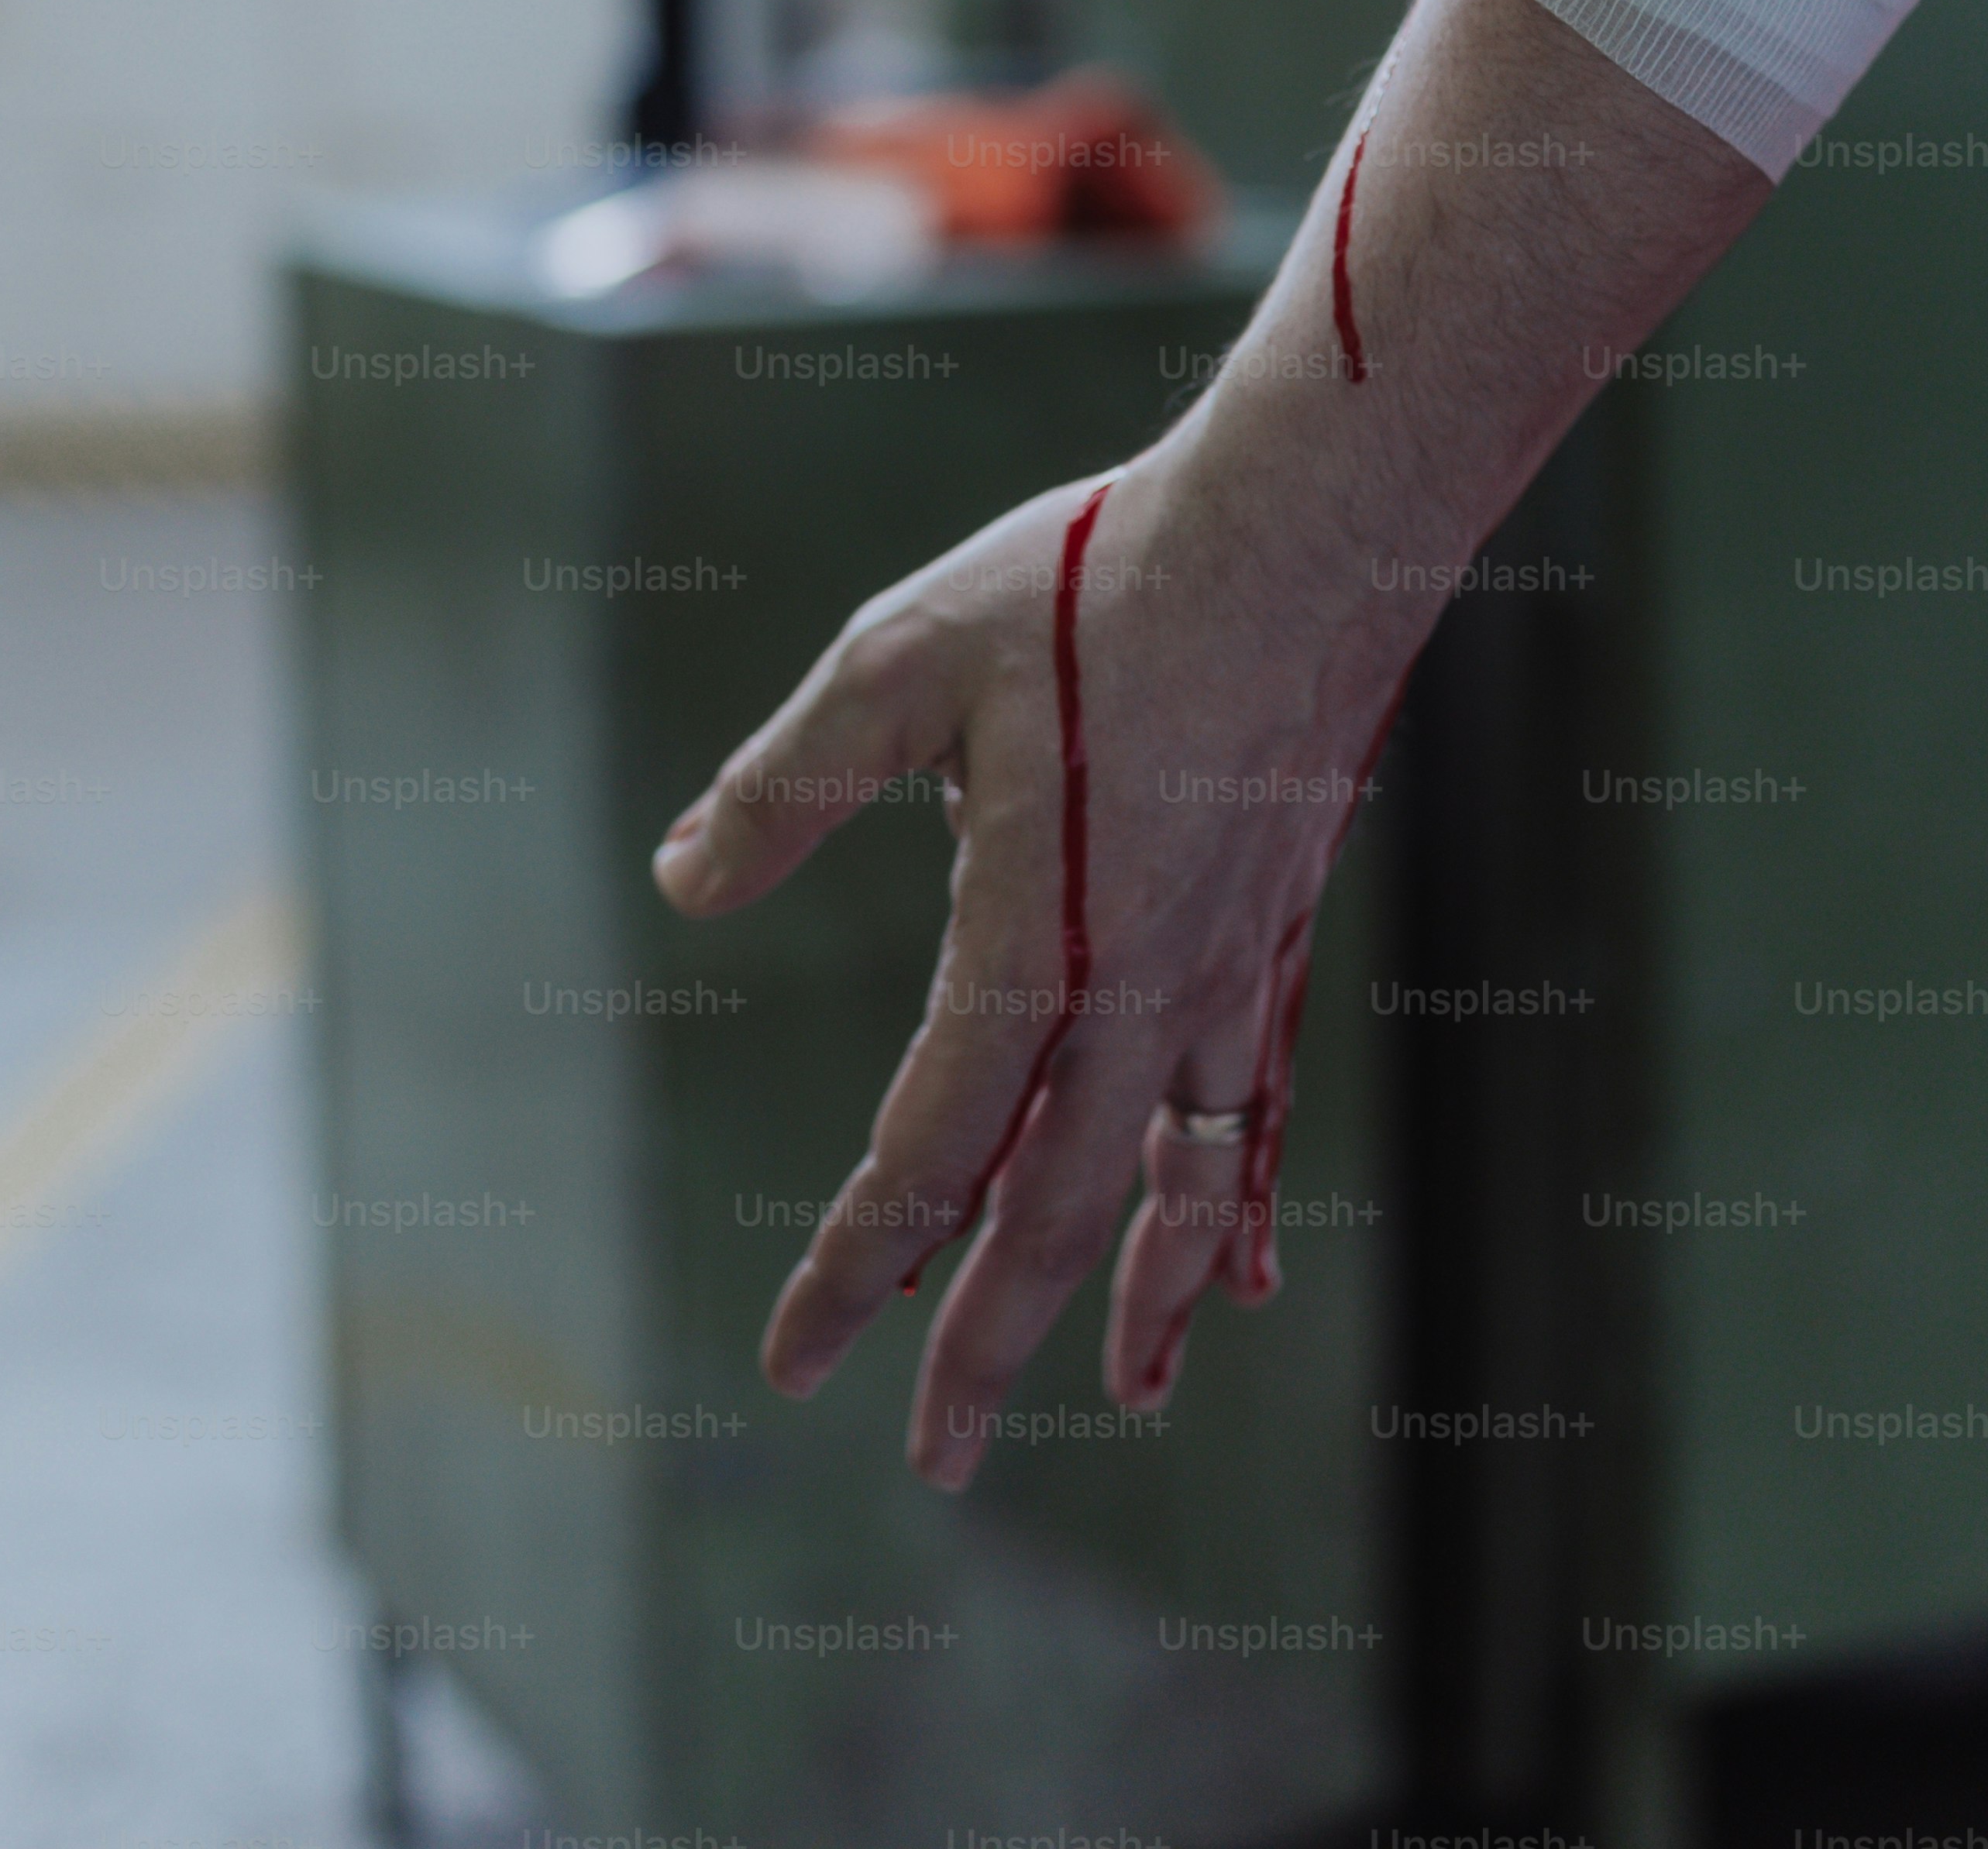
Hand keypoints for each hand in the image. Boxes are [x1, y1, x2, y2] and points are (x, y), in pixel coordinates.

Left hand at [649, 438, 1430, 1486]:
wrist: (1306, 528)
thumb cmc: (1093, 583)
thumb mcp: (901, 664)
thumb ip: (788, 785)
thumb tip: (681, 881)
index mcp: (1033, 942)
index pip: (926, 1153)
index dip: (855, 1266)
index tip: (794, 1364)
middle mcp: (1141, 990)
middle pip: (1056, 1215)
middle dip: (987, 1344)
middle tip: (934, 1459)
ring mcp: (1226, 970)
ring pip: (1179, 1184)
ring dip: (1138, 1302)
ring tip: (1121, 1405)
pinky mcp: (1279, 931)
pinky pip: (1261, 1105)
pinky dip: (1242, 1204)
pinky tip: (1240, 1275)